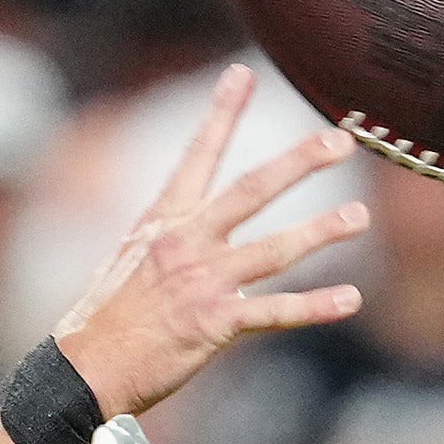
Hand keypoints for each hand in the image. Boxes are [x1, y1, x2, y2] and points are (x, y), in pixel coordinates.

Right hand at [47, 67, 368, 419]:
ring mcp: (202, 281)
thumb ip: (170, 240)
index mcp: (163, 220)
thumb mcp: (131, 261)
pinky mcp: (213, 323)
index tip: (243, 74)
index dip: (221, 112)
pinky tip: (350, 299)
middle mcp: (186, 241)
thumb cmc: (107, 320)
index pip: (197, 154)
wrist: (84, 369)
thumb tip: (196, 228)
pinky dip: (314, 306)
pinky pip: (274, 312)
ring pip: (274, 249)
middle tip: (340, 141)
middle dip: (300, 162)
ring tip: (359, 218)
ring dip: (321, 232)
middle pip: (252, 190)